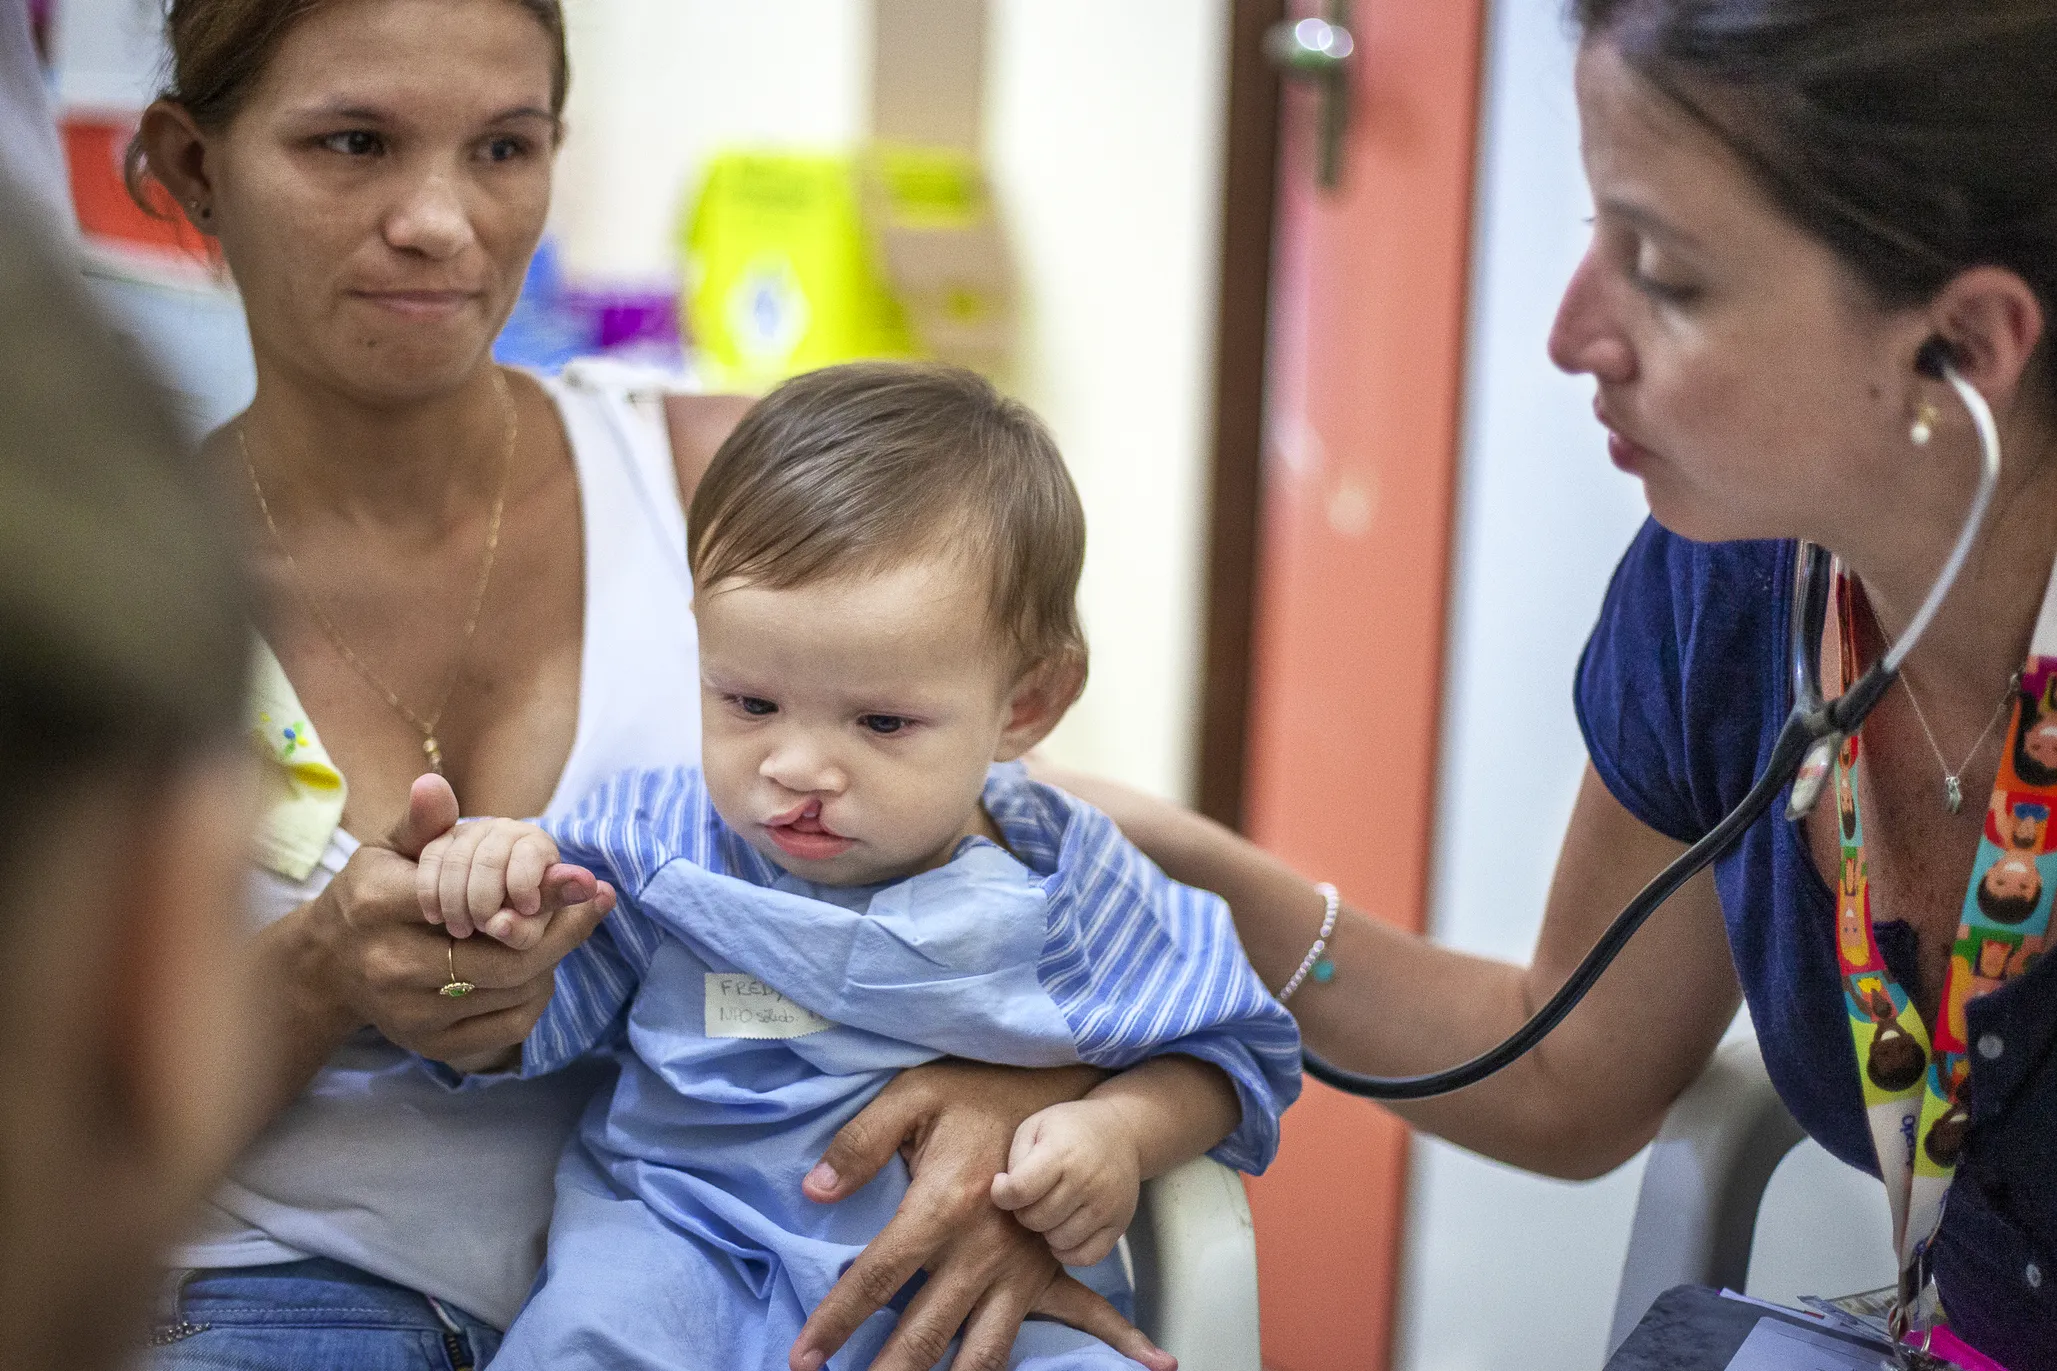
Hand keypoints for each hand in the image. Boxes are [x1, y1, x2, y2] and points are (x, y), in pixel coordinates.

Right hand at [286, 775, 615, 1072]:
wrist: (329, 964)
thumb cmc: (371, 893)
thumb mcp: (387, 850)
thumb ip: (422, 823)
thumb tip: (435, 783)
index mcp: (378, 905)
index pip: (470, 898)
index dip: (537, 891)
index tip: (586, 880)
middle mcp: (390, 965)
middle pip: (505, 957)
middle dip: (559, 930)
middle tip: (591, 903)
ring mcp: (410, 1014)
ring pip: (513, 990)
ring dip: (548, 959)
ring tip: (557, 929)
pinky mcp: (430, 1046)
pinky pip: (510, 1026)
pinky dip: (536, 995)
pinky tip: (536, 967)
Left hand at [792, 1061, 1173, 1370]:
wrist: (1060, 1078)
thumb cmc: (979, 1087)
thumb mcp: (913, 1094)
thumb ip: (860, 1143)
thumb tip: (813, 1191)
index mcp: (941, 1208)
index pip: (873, 1278)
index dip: (834, 1321)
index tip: (803, 1356)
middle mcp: (983, 1251)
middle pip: (924, 1333)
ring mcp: (1025, 1266)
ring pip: (988, 1349)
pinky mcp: (1054, 1265)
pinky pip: (1088, 1315)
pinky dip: (1120, 1344)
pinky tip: (1151, 1365)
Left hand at [991, 1101, 1139, 1267]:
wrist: (1122, 1131)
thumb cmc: (1068, 1130)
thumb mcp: (1035, 1127)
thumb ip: (1014, 1159)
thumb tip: (1004, 1193)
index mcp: (1062, 1153)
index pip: (1020, 1190)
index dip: (1002, 1193)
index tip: (1004, 1185)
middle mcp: (1086, 1181)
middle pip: (1035, 1219)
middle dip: (1024, 1212)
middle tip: (1031, 1197)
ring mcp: (1106, 1205)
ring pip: (1058, 1241)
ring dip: (1046, 1230)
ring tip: (1049, 1209)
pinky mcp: (1119, 1223)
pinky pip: (1087, 1257)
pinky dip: (1069, 1251)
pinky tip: (1063, 1230)